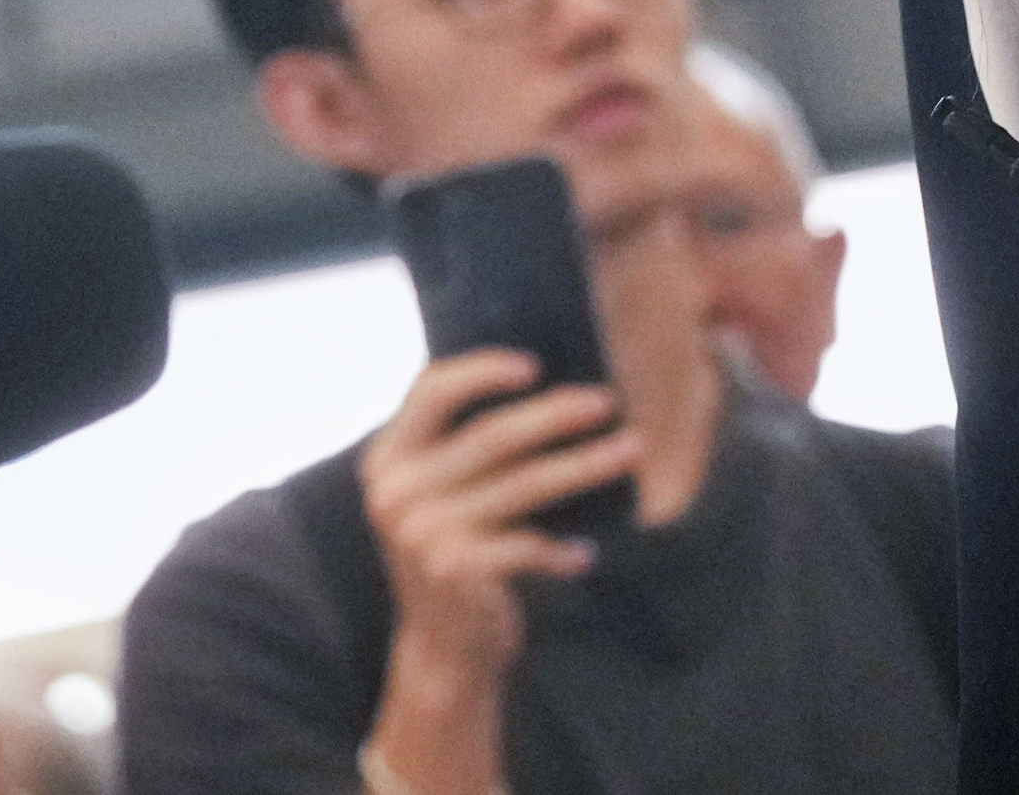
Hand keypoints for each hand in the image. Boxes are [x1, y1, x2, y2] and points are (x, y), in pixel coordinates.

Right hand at [358, 348, 639, 794]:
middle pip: (492, 434)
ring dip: (584, 465)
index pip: (431, 390)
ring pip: (523, 484)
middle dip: (556, 413)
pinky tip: (587, 555)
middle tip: (607, 401)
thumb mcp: (437, 497)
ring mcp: (423, 533)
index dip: (483, 370)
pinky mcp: (455, 570)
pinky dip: (561, 551)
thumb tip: (546, 383)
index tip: (535, 366)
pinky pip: (528, 545)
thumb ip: (459, 448)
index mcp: (387, 459)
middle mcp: (397, 492)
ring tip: (631, 450)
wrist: (442, 652)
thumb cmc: (455, 556)